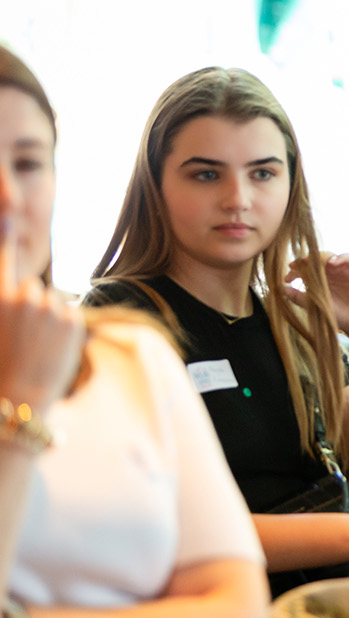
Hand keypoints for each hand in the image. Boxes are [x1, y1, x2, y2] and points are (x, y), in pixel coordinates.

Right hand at [0, 218, 84, 409]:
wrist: (19, 401)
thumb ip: (6, 302)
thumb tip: (20, 291)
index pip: (4, 261)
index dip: (5, 238)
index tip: (11, 217)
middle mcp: (22, 298)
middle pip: (30, 287)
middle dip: (27, 304)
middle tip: (22, 335)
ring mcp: (49, 308)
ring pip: (50, 301)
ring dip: (47, 317)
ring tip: (37, 345)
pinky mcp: (73, 319)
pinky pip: (69, 313)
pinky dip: (65, 327)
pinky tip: (53, 348)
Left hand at [286, 253, 348, 350]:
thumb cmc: (338, 316)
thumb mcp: (314, 306)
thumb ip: (298, 297)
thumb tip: (280, 289)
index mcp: (319, 279)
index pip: (304, 268)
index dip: (295, 270)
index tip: (286, 278)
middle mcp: (330, 272)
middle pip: (315, 258)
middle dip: (304, 261)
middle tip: (296, 266)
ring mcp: (342, 270)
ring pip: (329, 255)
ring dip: (319, 257)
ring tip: (311, 262)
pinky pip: (347, 257)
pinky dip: (340, 257)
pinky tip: (332, 263)